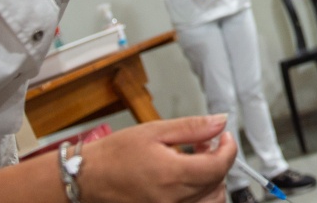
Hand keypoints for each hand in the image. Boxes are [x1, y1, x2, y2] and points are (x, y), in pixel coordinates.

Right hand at [78, 115, 235, 202]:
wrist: (87, 179)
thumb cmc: (114, 155)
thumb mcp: (154, 131)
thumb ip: (192, 127)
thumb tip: (219, 122)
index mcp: (172, 175)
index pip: (219, 166)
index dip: (229, 149)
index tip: (225, 137)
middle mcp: (174, 200)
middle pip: (217, 183)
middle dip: (218, 160)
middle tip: (205, 144)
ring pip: (211, 201)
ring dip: (212, 180)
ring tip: (196, 162)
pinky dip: (201, 196)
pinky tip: (188, 180)